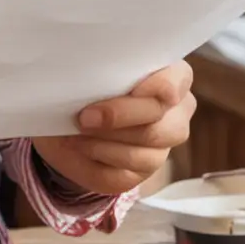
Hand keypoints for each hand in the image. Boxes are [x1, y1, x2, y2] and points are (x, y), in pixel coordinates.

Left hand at [31, 59, 195, 196]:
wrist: (68, 120)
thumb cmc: (88, 83)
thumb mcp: (95, 67)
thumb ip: (105, 67)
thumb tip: (89, 68)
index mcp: (174, 77)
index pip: (175, 83)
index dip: (157, 87)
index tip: (128, 88)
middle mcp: (176, 115)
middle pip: (158, 125)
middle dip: (117, 119)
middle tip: (84, 117)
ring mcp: (162, 149)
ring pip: (142, 155)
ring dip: (102, 143)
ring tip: (76, 132)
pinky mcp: (142, 175)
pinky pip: (123, 176)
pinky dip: (95, 162)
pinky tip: (79, 147)